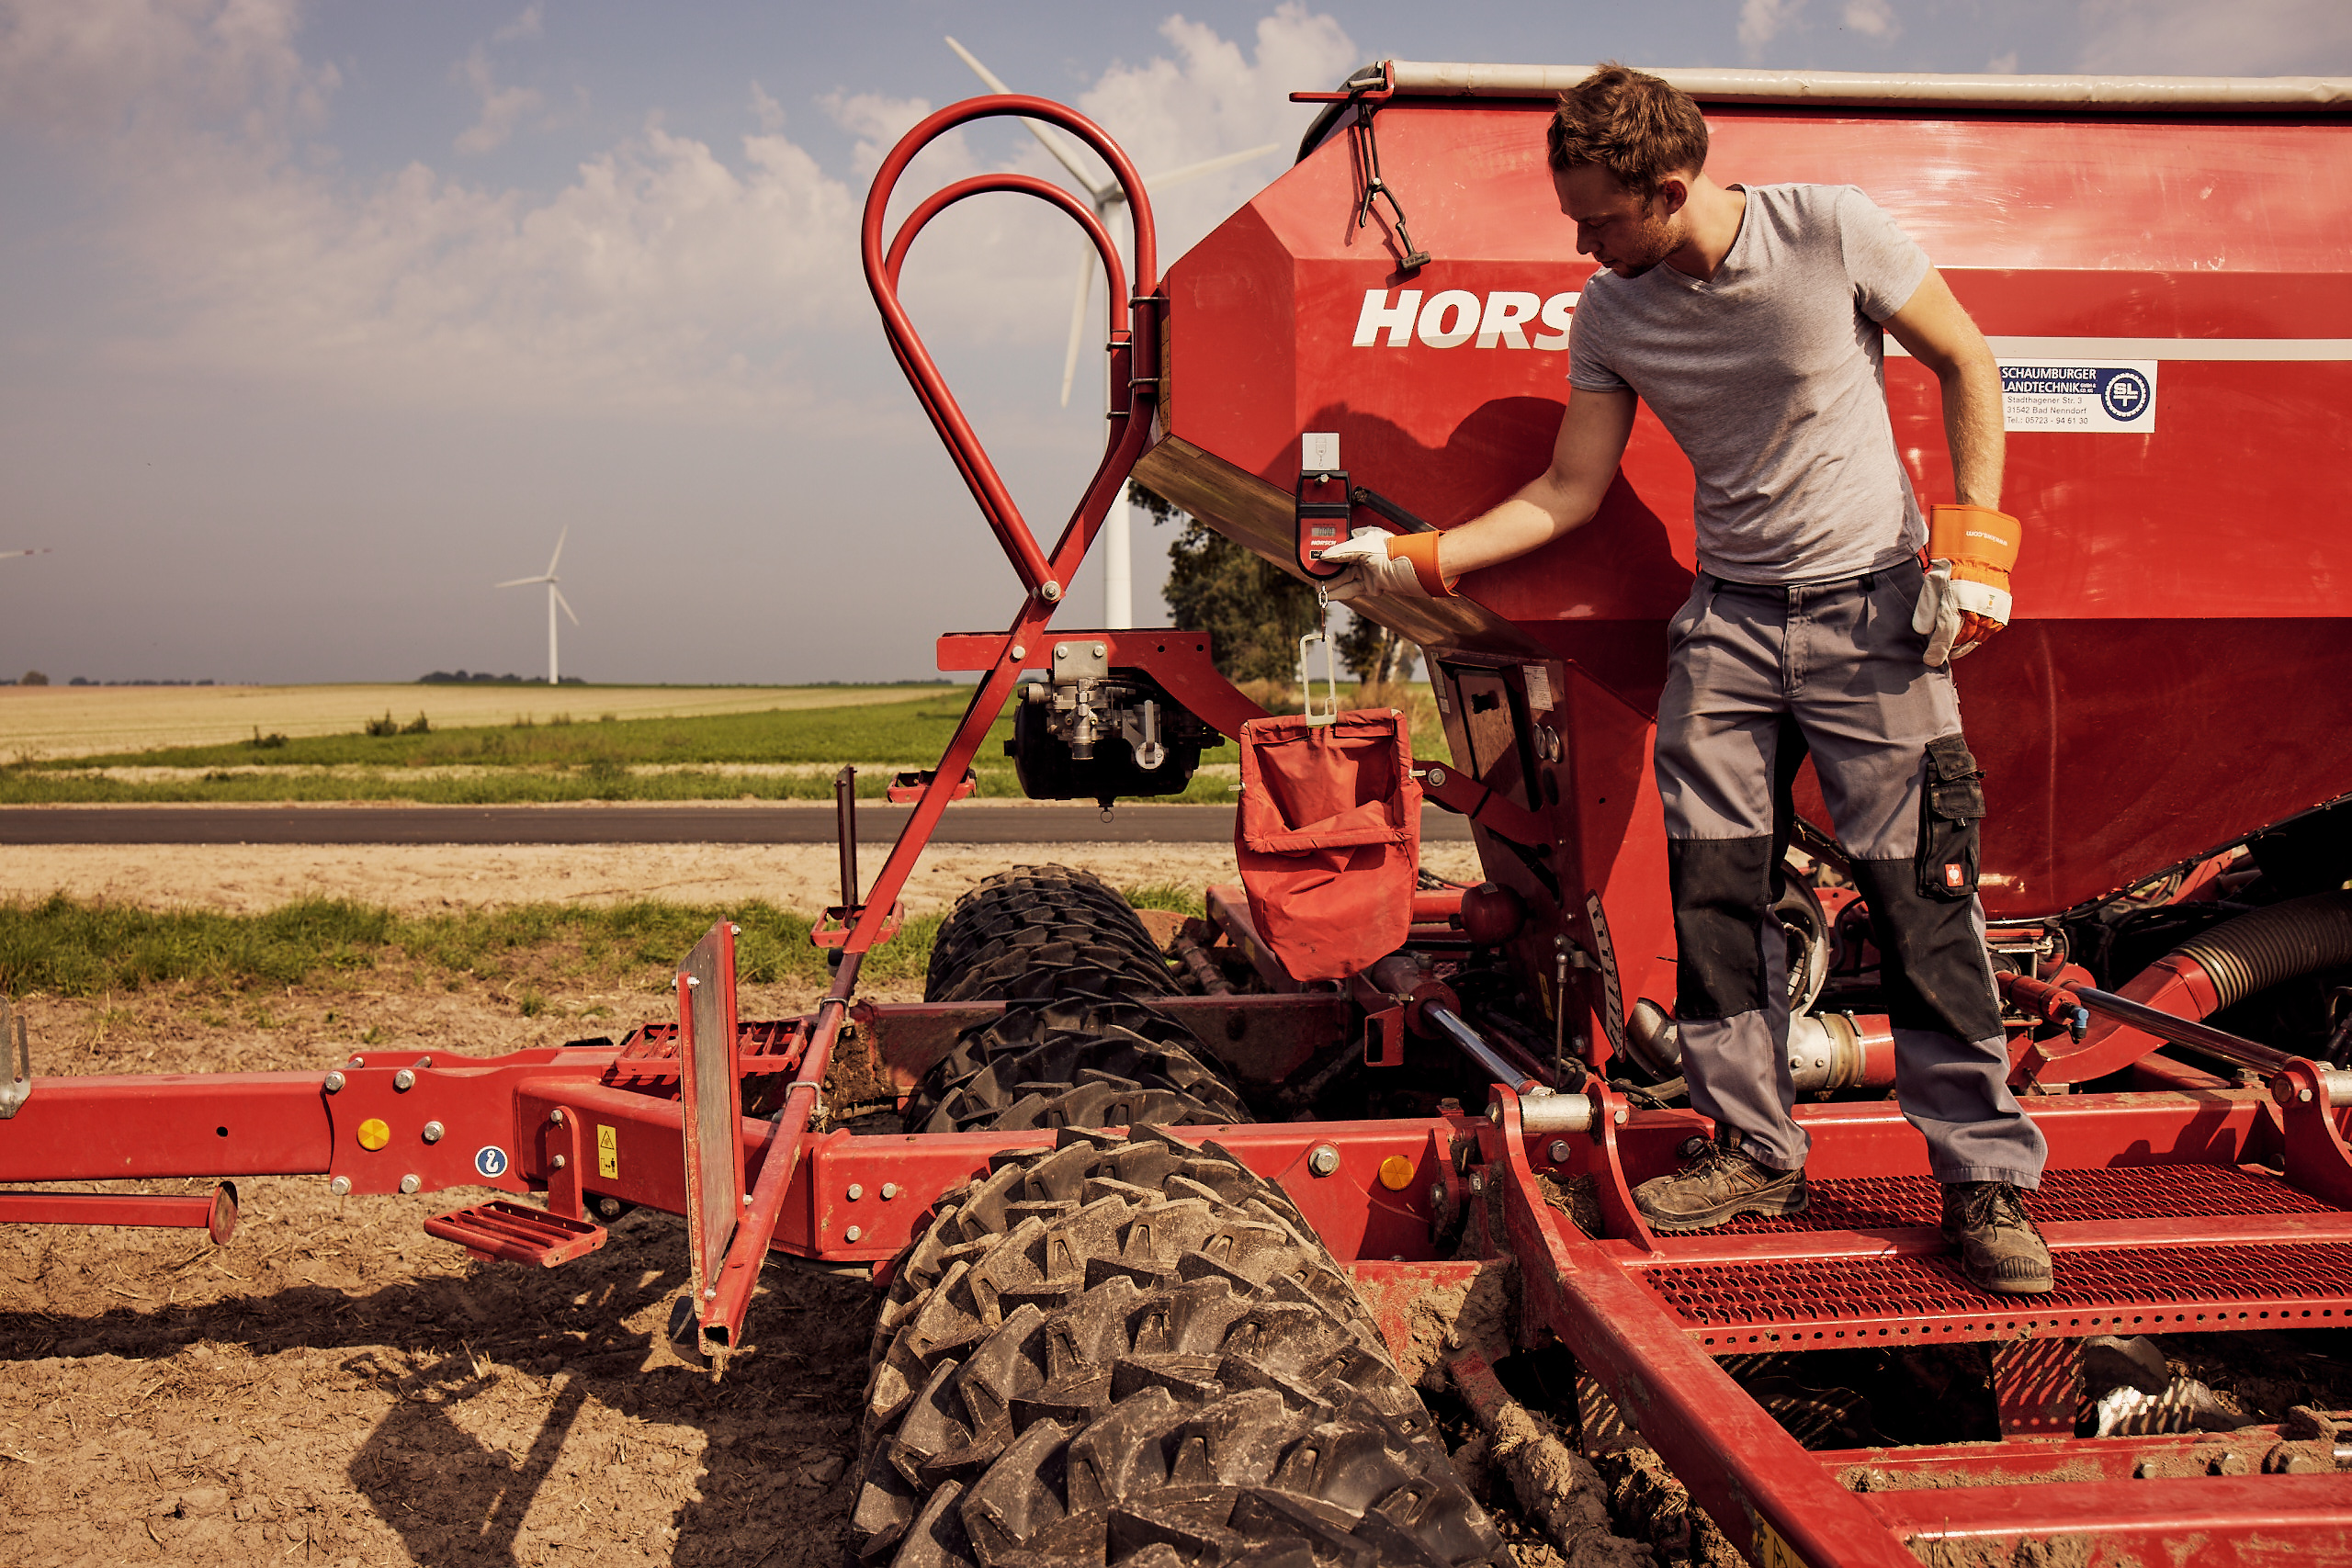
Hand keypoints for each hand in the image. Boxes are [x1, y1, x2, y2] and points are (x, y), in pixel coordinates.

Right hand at [1318, 527, 1450, 600]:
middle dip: (1326, 571)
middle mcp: (1363, 556)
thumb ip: (1342, 551)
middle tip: (1313, 575)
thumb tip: (1325, 556)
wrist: (1408, 569)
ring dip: (1330, 584)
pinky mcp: (1370, 586)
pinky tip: (1328, 595)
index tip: (1315, 558)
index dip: (1327, 553)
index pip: (1339, 546)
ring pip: (1344, 578)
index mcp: (1362, 541)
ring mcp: (1366, 571)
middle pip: (1340, 565)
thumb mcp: (1362, 546)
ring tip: (1317, 588)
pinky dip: (1339, 593)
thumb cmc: (1390, 551)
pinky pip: (1351, 590)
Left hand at [1915, 504, 2019, 665]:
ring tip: (1953, 649)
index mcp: (1955, 604)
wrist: (1981, 556)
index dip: (1936, 652)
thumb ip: (1925, 610)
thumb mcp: (1931, 585)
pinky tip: (1968, 640)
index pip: (1944, 637)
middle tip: (1938, 654)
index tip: (1929, 661)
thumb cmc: (1951, 571)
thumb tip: (1923, 632)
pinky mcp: (2000, 614)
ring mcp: (1990, 614)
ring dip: (1962, 647)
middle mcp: (1975, 612)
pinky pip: (1987, 634)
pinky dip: (1976, 639)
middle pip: (1959, 641)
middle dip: (1948, 649)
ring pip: (1974, 640)